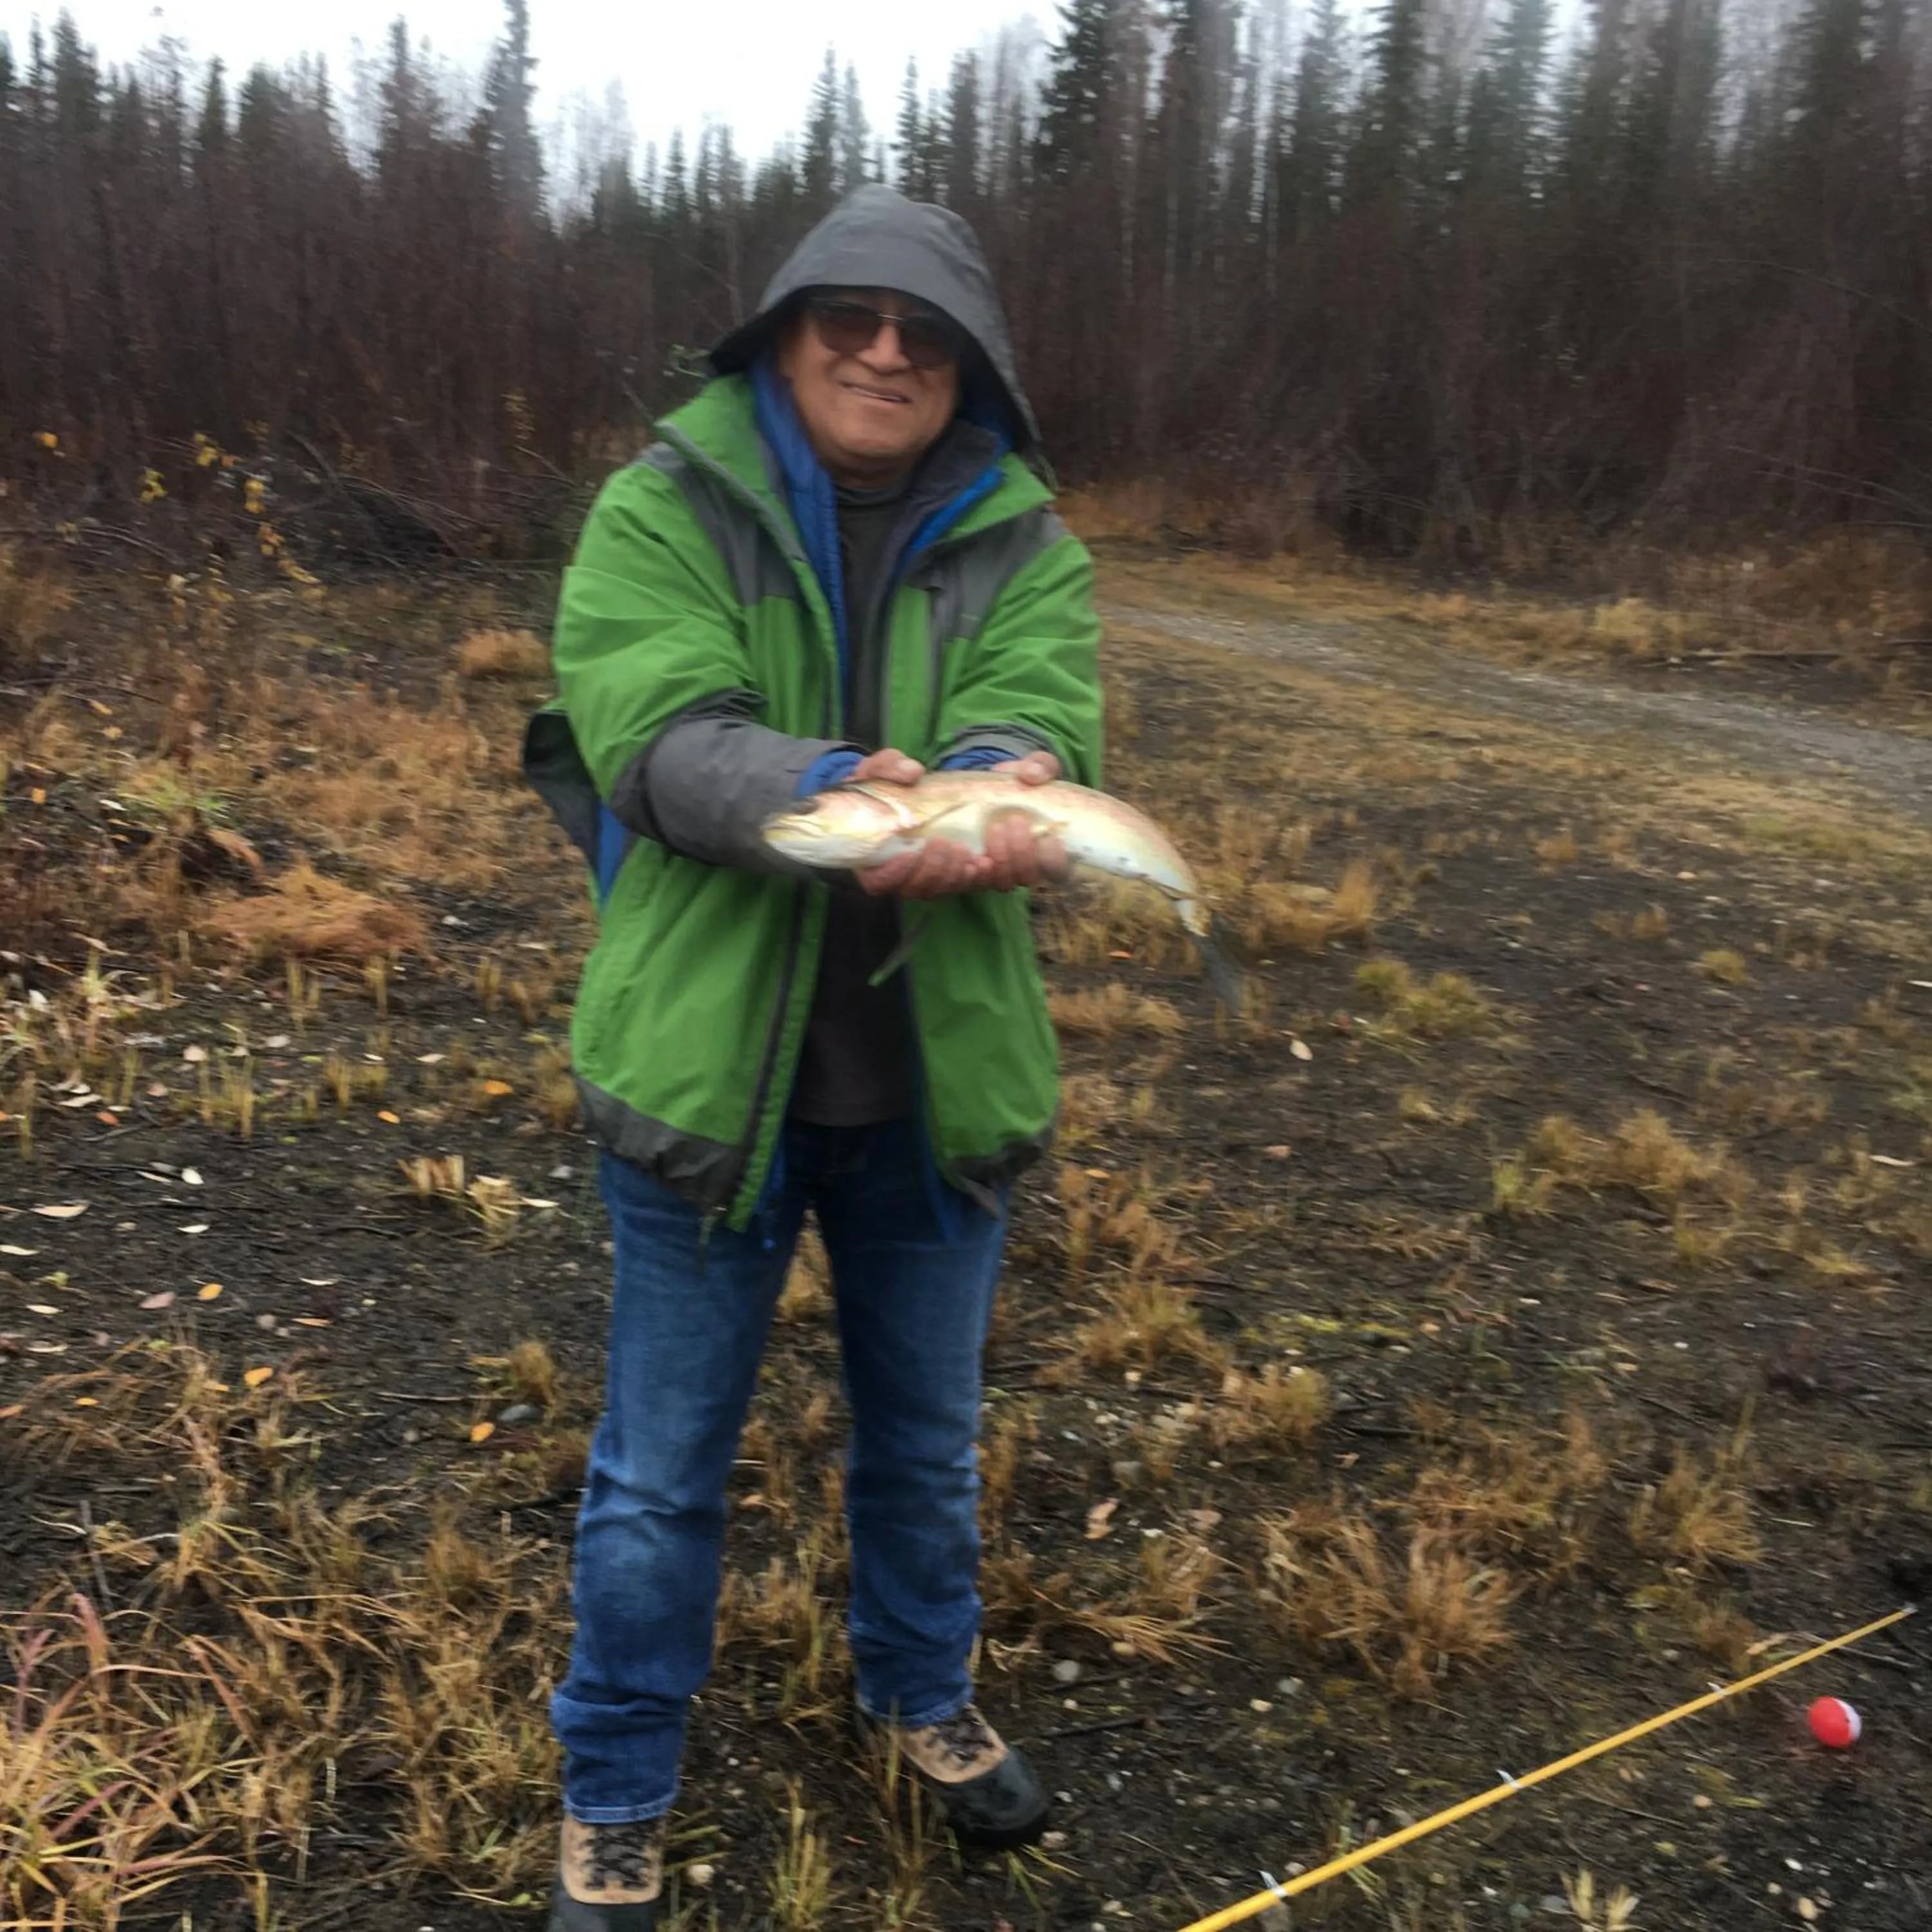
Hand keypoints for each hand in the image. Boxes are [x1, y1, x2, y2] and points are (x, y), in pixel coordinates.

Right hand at [842, 748, 966, 897]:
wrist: (900, 795)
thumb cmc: (880, 786)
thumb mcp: (877, 770)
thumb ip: (888, 767)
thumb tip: (913, 772)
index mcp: (870, 857)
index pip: (878, 882)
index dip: (894, 874)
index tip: (909, 853)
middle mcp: (897, 874)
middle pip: (914, 888)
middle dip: (934, 870)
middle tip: (948, 844)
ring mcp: (922, 876)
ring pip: (938, 889)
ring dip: (954, 874)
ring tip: (970, 854)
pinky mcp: (944, 874)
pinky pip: (958, 885)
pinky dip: (971, 877)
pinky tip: (984, 862)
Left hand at [983, 752, 1068, 888]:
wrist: (992, 789)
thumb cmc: (1024, 782)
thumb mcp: (1037, 768)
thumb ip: (1041, 767)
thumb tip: (1032, 774)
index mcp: (1053, 850)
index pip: (1060, 871)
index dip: (1055, 860)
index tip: (1050, 837)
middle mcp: (1029, 867)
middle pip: (1029, 877)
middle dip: (1022, 853)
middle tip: (1014, 821)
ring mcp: (1003, 872)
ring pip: (1003, 882)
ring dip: (999, 858)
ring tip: (994, 827)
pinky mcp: (980, 871)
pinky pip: (976, 881)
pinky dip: (973, 869)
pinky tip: (969, 849)